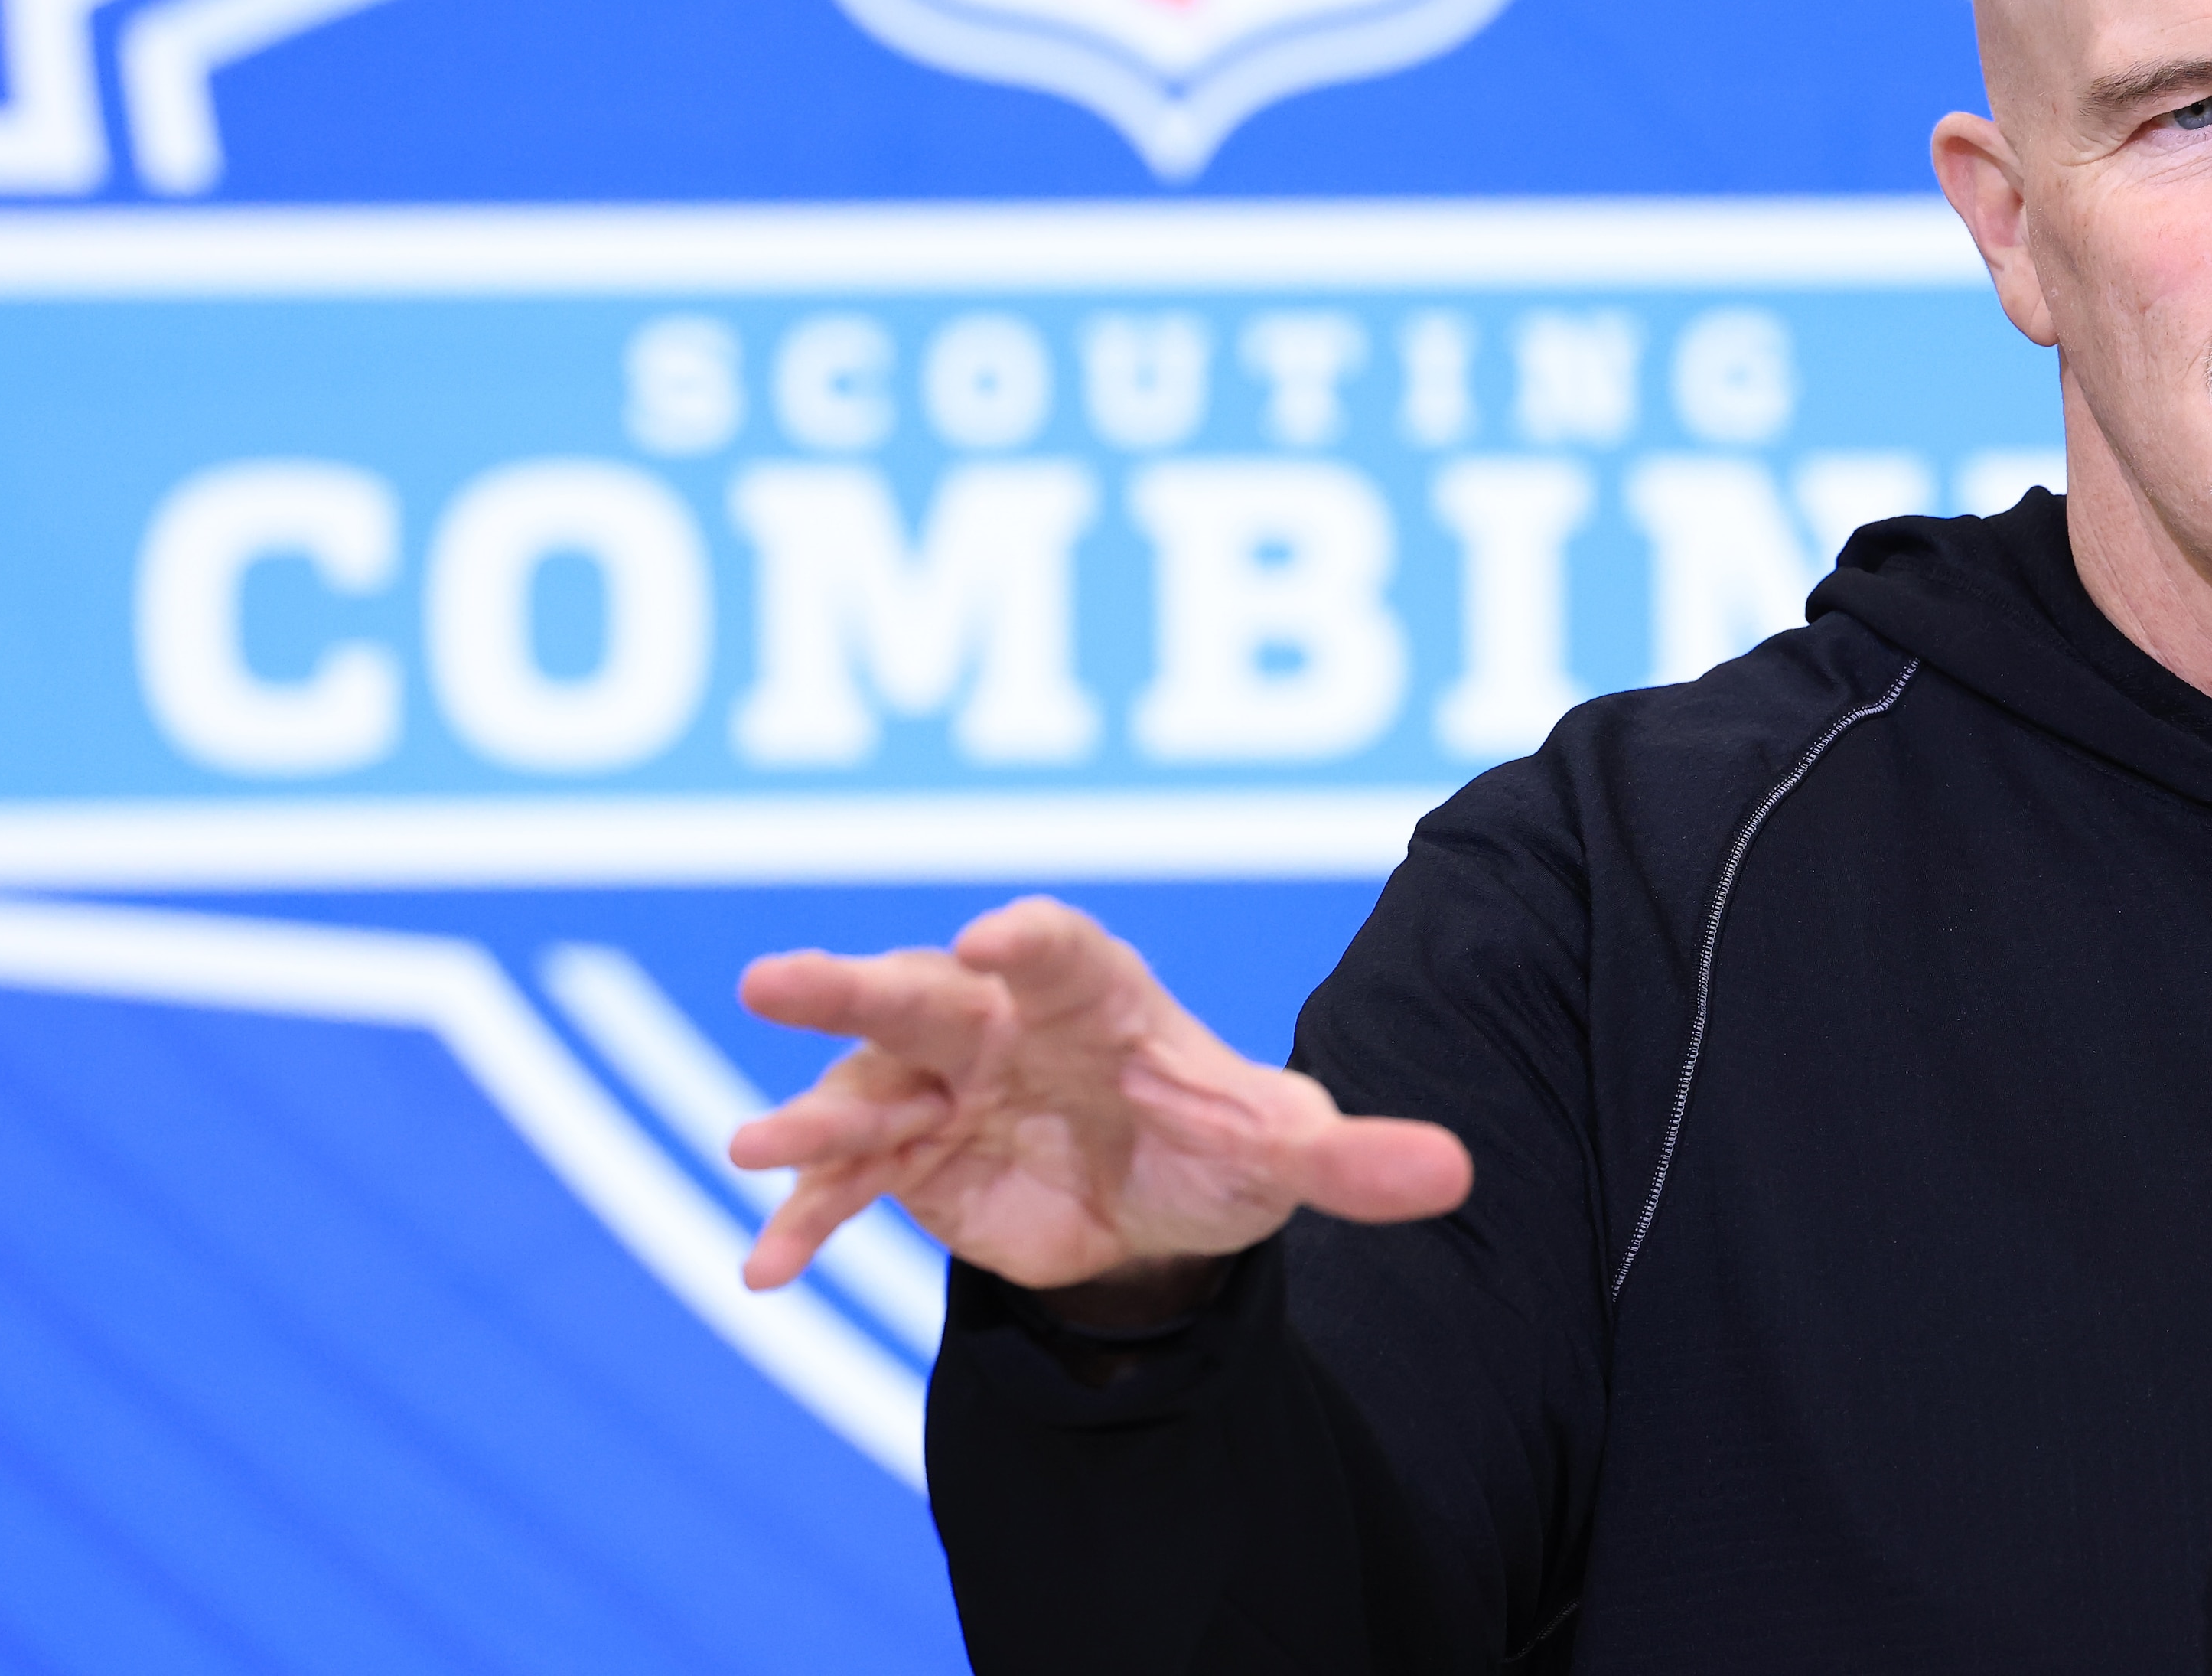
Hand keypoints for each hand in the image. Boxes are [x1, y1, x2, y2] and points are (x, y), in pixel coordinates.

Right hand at [727, 895, 1472, 1309]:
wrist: (1155, 1204)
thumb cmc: (1216, 1139)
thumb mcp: (1287, 1151)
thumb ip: (1358, 1159)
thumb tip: (1457, 1174)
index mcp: (1097, 994)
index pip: (1060, 952)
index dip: (1028, 942)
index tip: (991, 938)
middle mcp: (1004, 1024)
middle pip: (924, 990)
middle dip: (854, 984)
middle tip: (771, 976)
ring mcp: (946, 1087)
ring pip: (866, 1086)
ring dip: (811, 1115)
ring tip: (754, 1147)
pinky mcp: (912, 1158)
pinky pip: (848, 1184)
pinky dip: (806, 1221)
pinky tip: (766, 1273)